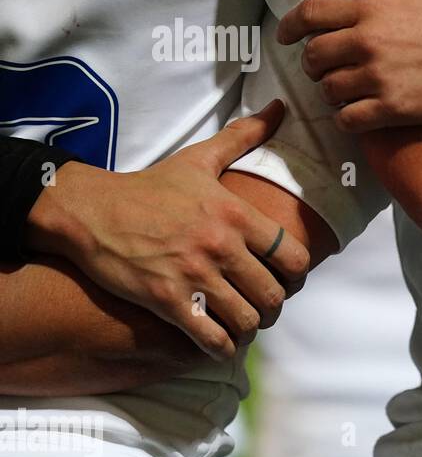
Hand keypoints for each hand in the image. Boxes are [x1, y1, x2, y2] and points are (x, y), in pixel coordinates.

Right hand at [25, 101, 310, 359]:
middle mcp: (220, 246)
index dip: (296, 274)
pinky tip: (220, 342)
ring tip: (244, 323)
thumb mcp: (198, 158)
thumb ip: (243, 137)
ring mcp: (194, 276)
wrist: (90, 211)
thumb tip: (280, 109)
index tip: (286, 276)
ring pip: (247, 319)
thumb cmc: (149, 187)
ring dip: (251, 327)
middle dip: (274, 305)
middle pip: (274, 294)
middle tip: (264, 305)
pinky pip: (211, 338)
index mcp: (235, 215)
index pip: (293, 256)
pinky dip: (222, 347)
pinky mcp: (167, 301)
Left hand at [279, 0, 421, 132]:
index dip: (290, 26)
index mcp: (372, 6)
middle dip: (313, 63)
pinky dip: (346, 118)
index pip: (310, 13)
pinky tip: (356, 114)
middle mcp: (368, 41)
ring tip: (342, 91)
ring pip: (329, 90)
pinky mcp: (392, 109)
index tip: (286, 36)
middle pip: (314, 56)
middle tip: (324, 67)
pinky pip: (348, 119)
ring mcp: (378, 77)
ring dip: (331, 91)